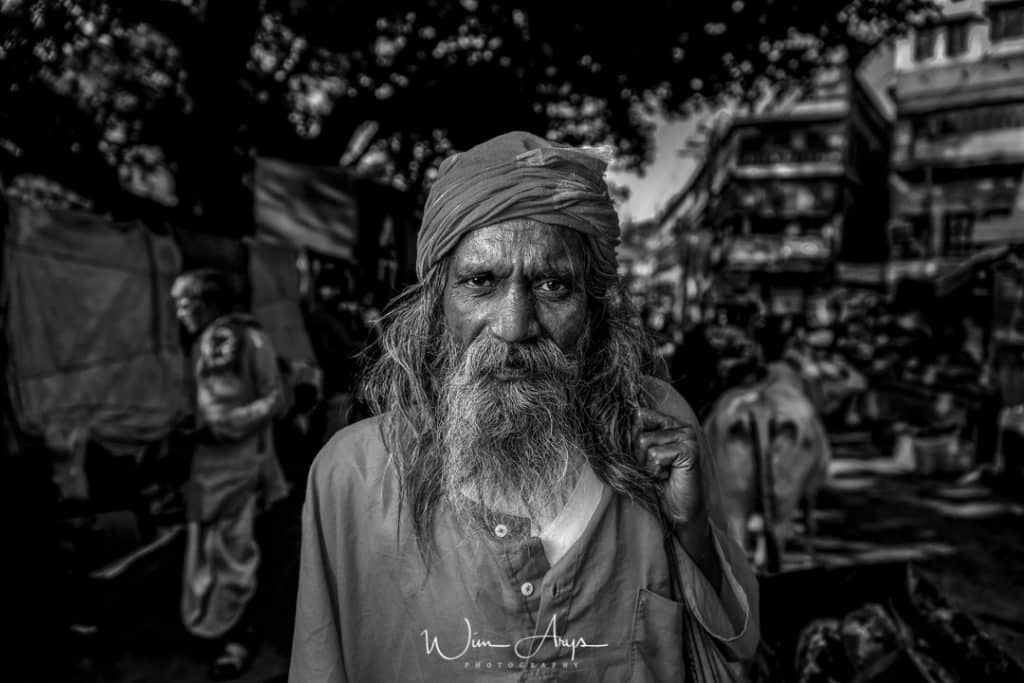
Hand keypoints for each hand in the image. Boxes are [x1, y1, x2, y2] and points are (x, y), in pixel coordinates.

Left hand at [633, 407, 705, 528]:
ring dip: (646, 465)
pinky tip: (667, 477)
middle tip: (654, 469)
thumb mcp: (639, 457)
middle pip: (638, 430)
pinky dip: (655, 471)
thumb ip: (631, 438)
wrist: (677, 512)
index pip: (637, 414)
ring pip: (644, 441)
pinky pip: (655, 455)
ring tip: (661, 473)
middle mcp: (680, 425)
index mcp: (668, 423)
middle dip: (638, 455)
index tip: (642, 457)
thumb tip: (609, 425)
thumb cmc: (657, 485)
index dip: (631, 438)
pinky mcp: (689, 450)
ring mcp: (687, 436)